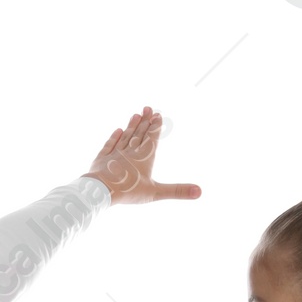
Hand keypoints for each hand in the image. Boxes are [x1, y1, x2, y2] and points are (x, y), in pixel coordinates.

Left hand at [86, 107, 200, 205]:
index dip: (155, 126)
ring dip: (131, 126)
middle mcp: (130, 152)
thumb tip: (200, 192)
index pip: (151, 138)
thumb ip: (177, 191)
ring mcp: (115, 154)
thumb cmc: (129, 190)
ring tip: (136, 115)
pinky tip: (117, 131)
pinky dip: (114, 138)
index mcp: (144, 157)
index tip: (157, 114)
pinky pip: (109, 145)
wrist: (100, 189)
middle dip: (145, 121)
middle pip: (139, 133)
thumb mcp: (156, 193)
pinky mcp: (101, 159)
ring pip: (125, 137)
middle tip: (148, 108)